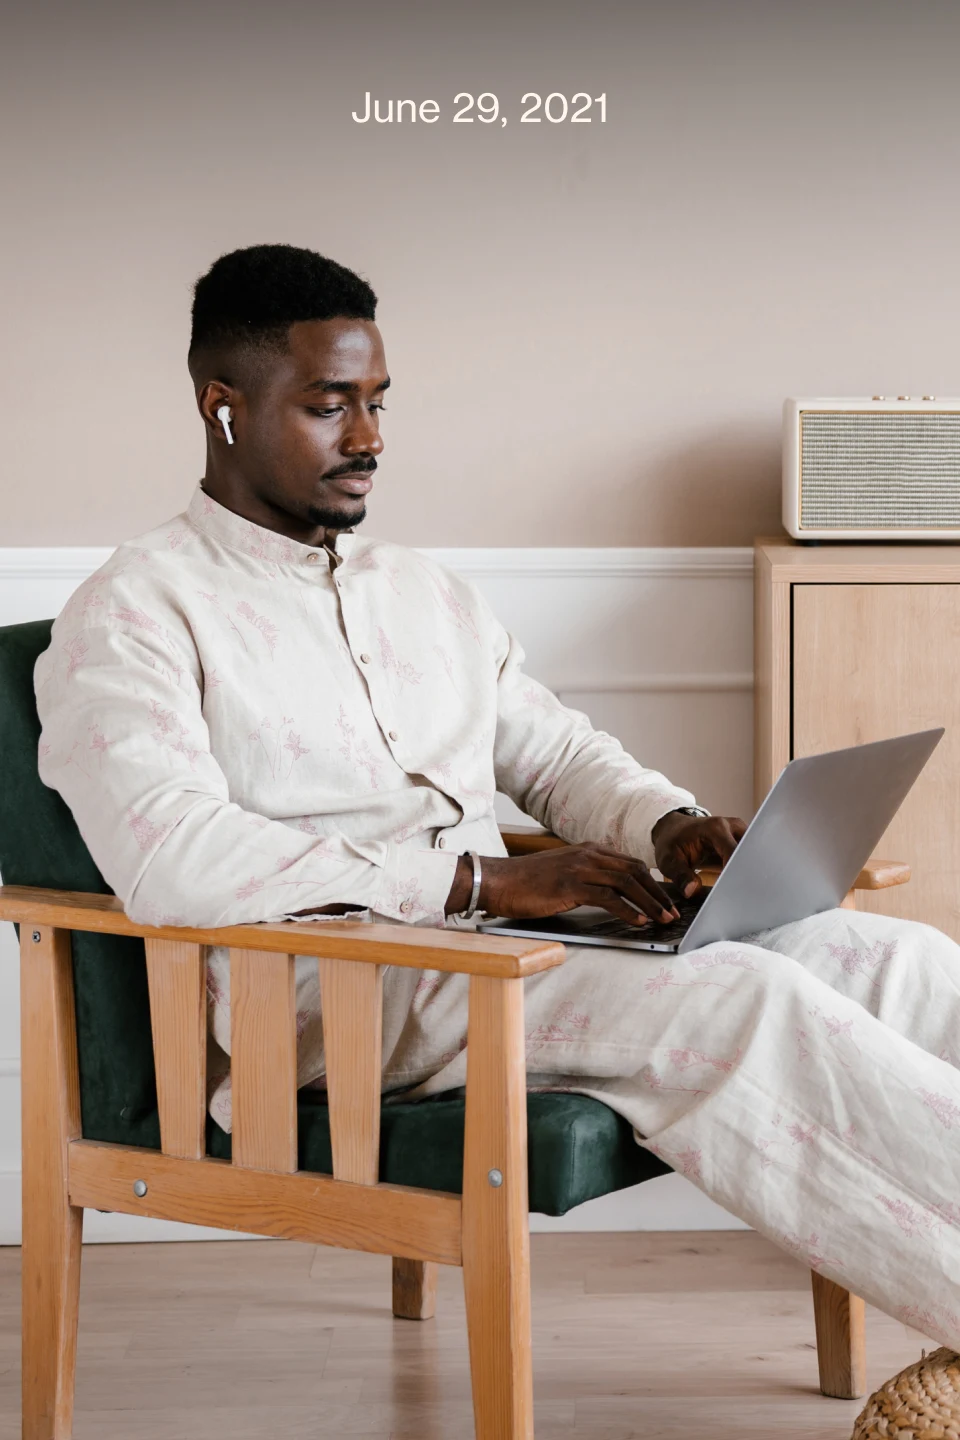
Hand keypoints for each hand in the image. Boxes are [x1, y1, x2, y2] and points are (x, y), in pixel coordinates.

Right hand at [445, 845, 680, 926]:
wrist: (498, 881)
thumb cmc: (527, 883)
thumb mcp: (564, 876)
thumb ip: (587, 880)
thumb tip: (613, 898)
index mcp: (589, 851)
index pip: (630, 863)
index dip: (652, 882)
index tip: (666, 900)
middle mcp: (588, 855)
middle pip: (635, 870)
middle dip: (658, 893)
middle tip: (673, 912)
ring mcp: (580, 868)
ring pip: (627, 882)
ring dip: (650, 902)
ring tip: (664, 919)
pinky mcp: (570, 884)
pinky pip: (608, 897)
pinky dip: (627, 910)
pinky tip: (638, 921)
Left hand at [652, 811, 746, 898]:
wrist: (674, 830)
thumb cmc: (672, 842)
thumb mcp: (668, 859)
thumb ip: (680, 875)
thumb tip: (692, 891)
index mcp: (715, 828)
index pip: (735, 852)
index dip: (736, 872)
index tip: (733, 890)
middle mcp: (732, 827)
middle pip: (749, 853)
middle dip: (747, 874)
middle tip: (742, 895)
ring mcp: (740, 833)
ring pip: (753, 856)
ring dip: (748, 873)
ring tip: (742, 892)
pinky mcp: (742, 841)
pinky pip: (750, 857)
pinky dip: (746, 871)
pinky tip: (741, 885)